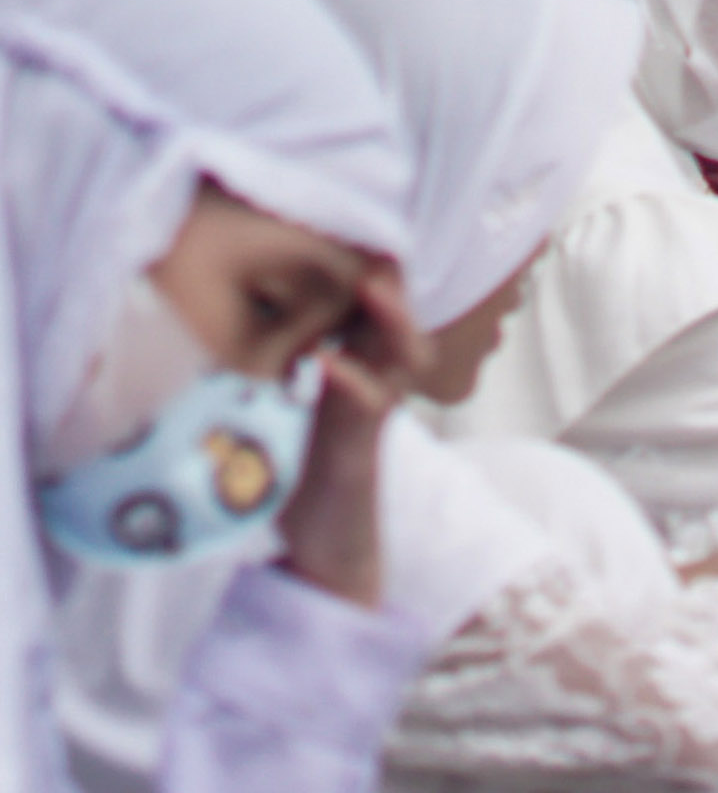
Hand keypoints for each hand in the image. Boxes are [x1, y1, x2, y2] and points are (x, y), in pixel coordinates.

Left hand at [276, 263, 424, 607]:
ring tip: (374, 289)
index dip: (363, 278)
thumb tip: (244, 336)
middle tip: (374, 247)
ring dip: (388, 322)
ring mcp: (369, 423)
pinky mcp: (361, 454)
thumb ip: (283, 379)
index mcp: (351, 380)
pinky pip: (369, 412)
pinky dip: (354, 385)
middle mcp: (369, 393)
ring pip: (398, 360)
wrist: (331, 553)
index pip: (367, 316)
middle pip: (394, 326)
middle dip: (387, 284)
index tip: (347, 239)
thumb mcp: (291, 419)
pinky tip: (332, 366)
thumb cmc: (307, 487)